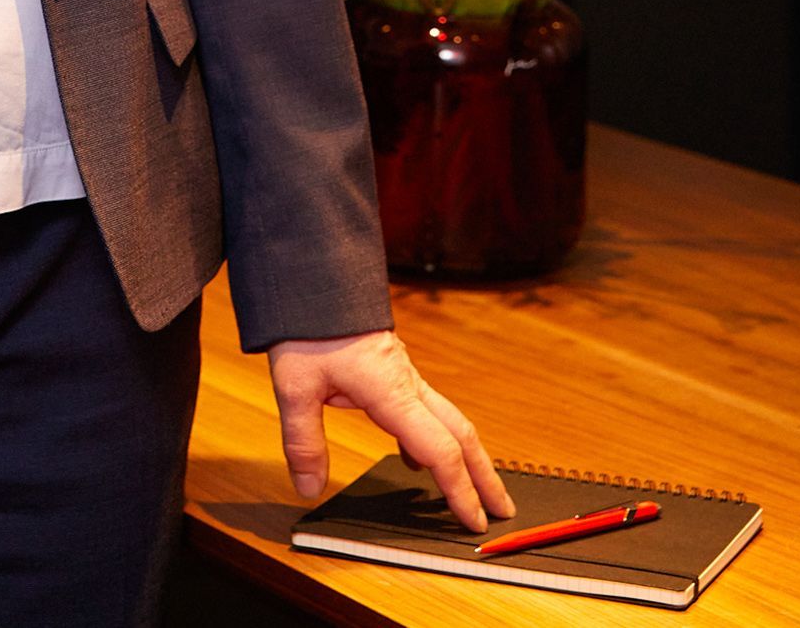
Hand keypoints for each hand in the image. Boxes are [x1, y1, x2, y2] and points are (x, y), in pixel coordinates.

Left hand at [268, 329, 512, 533]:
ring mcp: (403, 372)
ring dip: (465, 456)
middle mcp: (408, 382)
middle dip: (485, 475)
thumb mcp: (295, 386)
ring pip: (447, 419)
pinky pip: (424, 409)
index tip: (476, 523)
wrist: (313, 275)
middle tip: (503, 511)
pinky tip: (414, 457)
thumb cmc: (307, 326)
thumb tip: (310, 487)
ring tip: (469, 489)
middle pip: (461, 433)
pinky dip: (431, 438)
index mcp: (392, 390)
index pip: (440, 450)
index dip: (460, 490)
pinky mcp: (392, 367)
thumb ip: (303, 440)